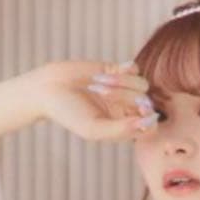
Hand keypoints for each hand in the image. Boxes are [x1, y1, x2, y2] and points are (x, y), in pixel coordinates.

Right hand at [33, 59, 156, 142]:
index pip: (149, 127)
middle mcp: (125, 110)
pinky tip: (103, 73)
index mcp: (122, 129)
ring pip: (141, 85)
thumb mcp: (94, 129)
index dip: (148, 119)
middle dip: (127, 96)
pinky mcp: (117, 71)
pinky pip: (134, 69)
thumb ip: (122, 130)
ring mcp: (123, 90)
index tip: (138, 113)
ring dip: (121, 82)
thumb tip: (148, 123)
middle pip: (146, 103)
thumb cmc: (69, 114)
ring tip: (97, 83)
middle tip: (102, 93)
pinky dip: (121, 71)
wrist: (49, 89)